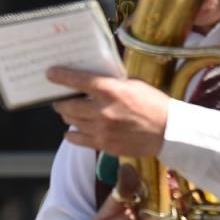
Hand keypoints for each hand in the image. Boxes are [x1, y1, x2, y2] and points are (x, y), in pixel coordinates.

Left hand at [50, 68, 169, 156]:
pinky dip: (72, 134)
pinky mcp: (104, 145)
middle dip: (61, 102)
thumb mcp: (134, 85)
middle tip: (59, 100)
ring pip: (72, 122)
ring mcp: (102, 130)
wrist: (169, 131)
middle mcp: (103, 111)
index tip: (50, 74)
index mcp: (111, 91)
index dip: (61, 77)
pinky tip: (71, 131)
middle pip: (68, 105)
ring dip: (67, 116)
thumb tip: (91, 82)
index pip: (79, 81)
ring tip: (68, 112)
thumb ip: (111, 83)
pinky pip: (78, 140)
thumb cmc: (154, 103)